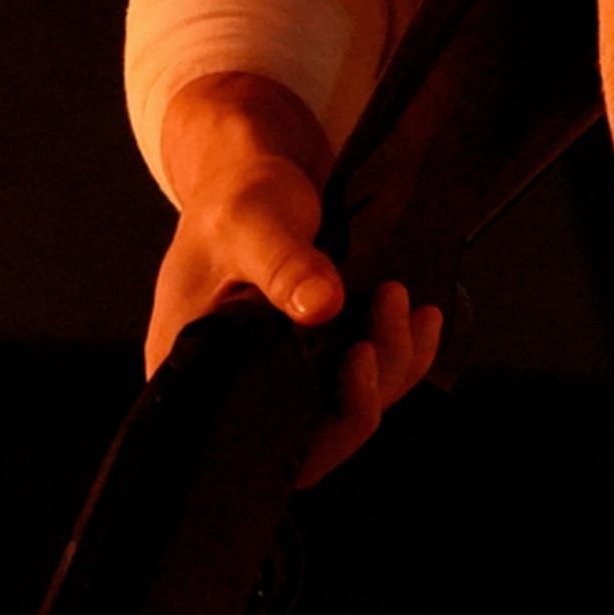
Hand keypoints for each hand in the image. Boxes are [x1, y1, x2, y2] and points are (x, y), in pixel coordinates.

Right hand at [149, 75, 446, 485]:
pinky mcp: (313, 357)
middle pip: (314, 431)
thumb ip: (283, 263)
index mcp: (192, 372)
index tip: (357, 364)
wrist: (255, 168)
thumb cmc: (234, 196)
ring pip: (346, 405)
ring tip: (406, 302)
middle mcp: (235, 386)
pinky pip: (363, 378)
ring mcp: (279, 374)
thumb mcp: (251, 221)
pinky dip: (399, 353)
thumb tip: (321, 305)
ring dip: (391, 364)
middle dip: (369, 386)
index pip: (255, 446)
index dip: (319, 432)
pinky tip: (422, 318)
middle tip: (392, 310)